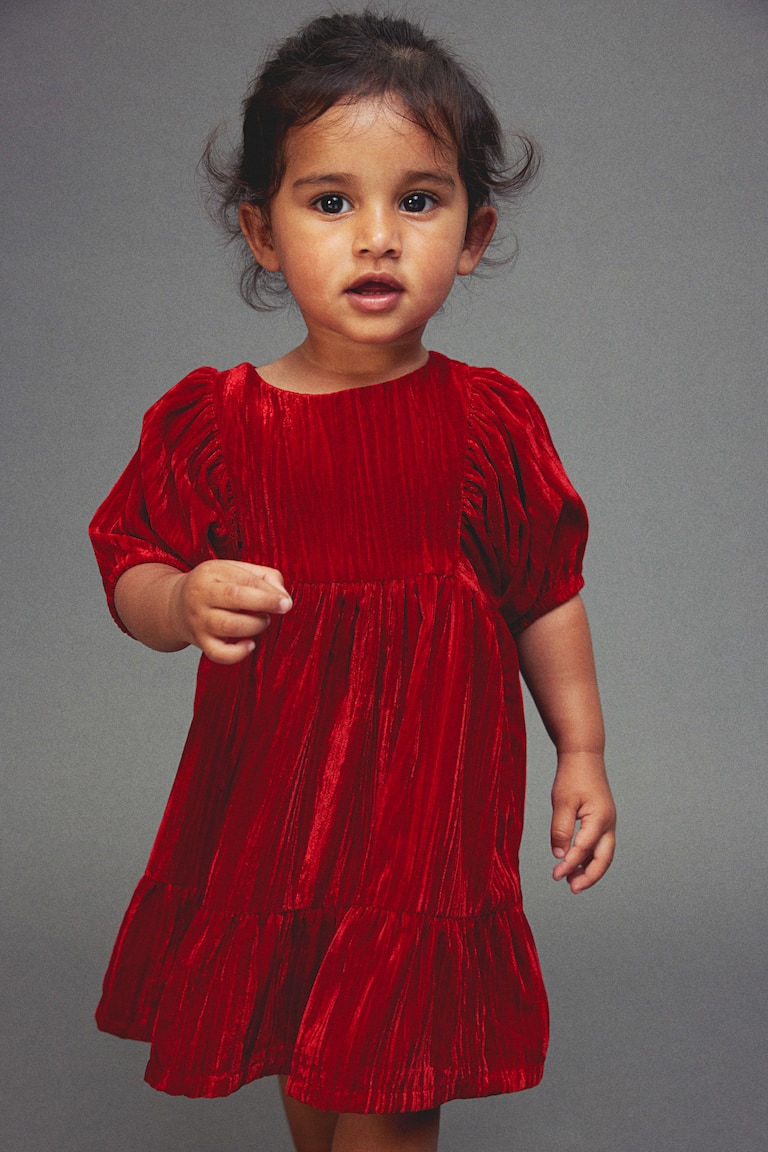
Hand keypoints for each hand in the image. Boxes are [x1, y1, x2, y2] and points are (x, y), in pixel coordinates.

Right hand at [168, 560, 292, 664]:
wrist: (176, 606)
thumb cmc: (215, 587)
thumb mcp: (234, 570)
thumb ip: (263, 577)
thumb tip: (283, 596)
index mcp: (211, 573)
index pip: (243, 580)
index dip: (268, 592)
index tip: (286, 601)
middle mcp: (201, 596)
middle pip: (234, 597)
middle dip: (264, 604)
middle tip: (282, 608)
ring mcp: (199, 621)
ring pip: (229, 626)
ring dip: (255, 625)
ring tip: (262, 621)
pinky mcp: (200, 643)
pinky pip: (219, 654)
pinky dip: (239, 653)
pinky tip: (250, 643)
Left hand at [550, 751, 615, 892]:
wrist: (583, 755)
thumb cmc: (572, 775)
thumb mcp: (562, 801)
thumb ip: (561, 829)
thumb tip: (560, 855)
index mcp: (600, 818)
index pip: (585, 848)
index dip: (570, 864)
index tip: (555, 875)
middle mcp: (609, 823)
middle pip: (604, 858)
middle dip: (589, 876)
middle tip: (572, 888)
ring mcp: (608, 822)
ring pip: (603, 853)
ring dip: (590, 868)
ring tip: (572, 881)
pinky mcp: (602, 820)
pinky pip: (599, 844)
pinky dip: (589, 856)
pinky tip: (575, 862)